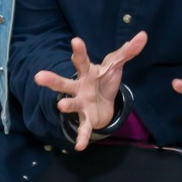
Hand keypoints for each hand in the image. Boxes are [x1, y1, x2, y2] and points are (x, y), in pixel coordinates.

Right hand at [33, 32, 146, 150]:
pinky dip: (82, 136)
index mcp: (87, 72)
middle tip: (39, 76)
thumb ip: (128, 51)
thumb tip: (143, 35)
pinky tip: (80, 146)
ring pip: (70, 104)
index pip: (82, 61)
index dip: (79, 51)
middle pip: (64, 83)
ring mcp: (80, 104)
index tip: (76, 41)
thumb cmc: (104, 80)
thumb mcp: (116, 65)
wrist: (103, 104)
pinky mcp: (86, 118)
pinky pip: (83, 128)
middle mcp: (79, 87)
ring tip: (61, 106)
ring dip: (66, 106)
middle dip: (52, 80)